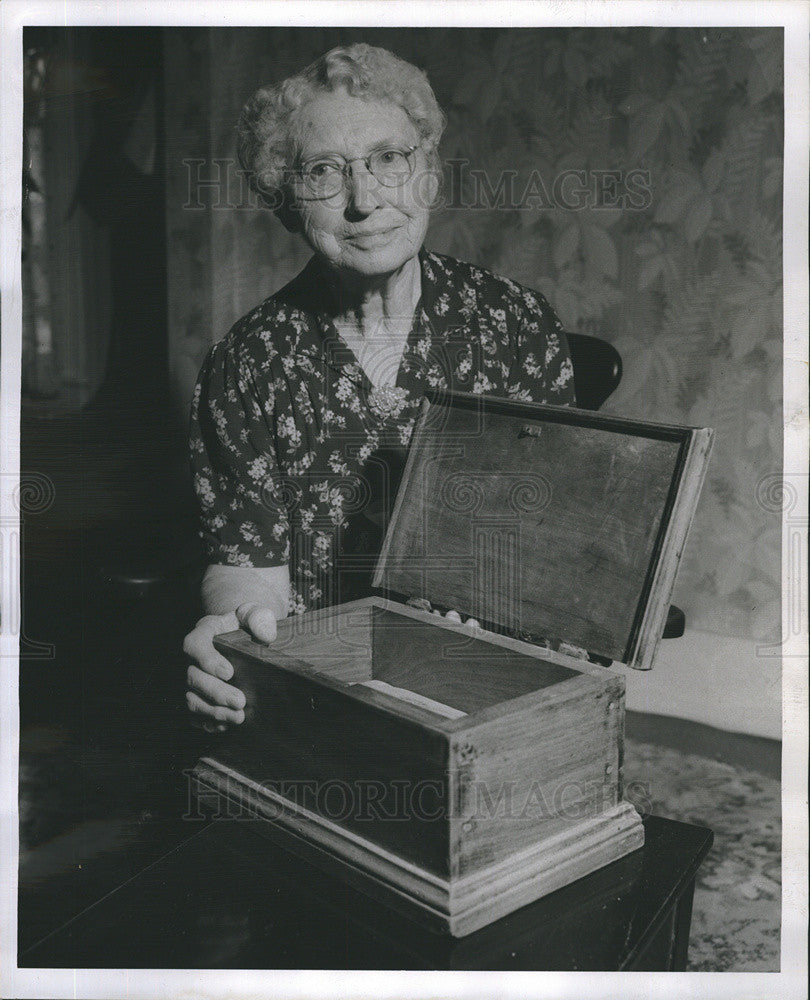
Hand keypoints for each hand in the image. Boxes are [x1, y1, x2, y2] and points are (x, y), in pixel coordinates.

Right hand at [184, 603, 277, 732]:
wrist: (238, 641)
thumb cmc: (245, 627)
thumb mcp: (254, 614)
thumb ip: (260, 618)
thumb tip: (266, 636)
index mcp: (202, 634)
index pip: (194, 646)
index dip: (208, 661)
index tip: (229, 673)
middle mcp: (189, 659)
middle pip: (192, 678)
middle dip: (215, 693)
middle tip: (240, 702)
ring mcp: (190, 680)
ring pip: (191, 700)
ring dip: (213, 712)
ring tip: (239, 718)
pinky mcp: (194, 698)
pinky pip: (193, 716)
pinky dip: (208, 723)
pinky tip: (226, 726)